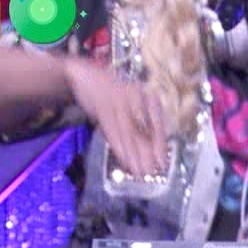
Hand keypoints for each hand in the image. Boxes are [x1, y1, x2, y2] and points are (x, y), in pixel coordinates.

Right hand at [65, 58, 168, 176]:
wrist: (83, 74)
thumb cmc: (112, 92)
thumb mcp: (130, 104)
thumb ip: (141, 123)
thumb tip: (153, 149)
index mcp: (147, 97)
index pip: (157, 125)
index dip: (160, 145)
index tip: (163, 162)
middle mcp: (136, 99)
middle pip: (144, 132)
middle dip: (147, 154)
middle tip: (152, 173)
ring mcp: (119, 102)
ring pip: (129, 134)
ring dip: (134, 156)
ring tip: (139, 173)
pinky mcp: (102, 108)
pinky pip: (112, 131)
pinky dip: (119, 147)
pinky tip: (125, 161)